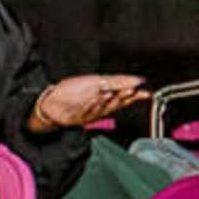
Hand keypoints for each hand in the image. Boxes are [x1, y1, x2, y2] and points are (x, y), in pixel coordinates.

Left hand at [29, 73, 144, 132]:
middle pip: (118, 102)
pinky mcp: (84, 117)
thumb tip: (136, 80)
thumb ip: (117, 82)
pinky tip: (94, 98)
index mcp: (107, 94)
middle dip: (125, 97)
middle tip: (131, 91)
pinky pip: (91, 111)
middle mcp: (102, 104)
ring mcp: (93, 112)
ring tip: (109, 92)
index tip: (146, 93)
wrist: (52, 102)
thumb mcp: (96, 81)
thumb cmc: (72, 91)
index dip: (137, 95)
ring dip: (109, 100)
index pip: (126, 94)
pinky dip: (93, 105)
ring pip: (106, 107)